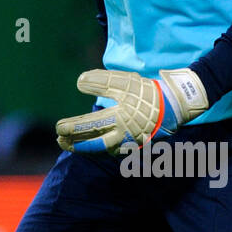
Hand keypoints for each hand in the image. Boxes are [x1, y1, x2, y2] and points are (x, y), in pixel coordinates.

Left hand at [55, 67, 207, 153]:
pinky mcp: (132, 147)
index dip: (72, 128)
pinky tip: (89, 144)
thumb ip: (101, 81)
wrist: (173, 106)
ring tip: (70, 144)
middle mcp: (122, 136)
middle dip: (74, 143)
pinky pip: (110, 151)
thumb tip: (79, 82)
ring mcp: (128, 144)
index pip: (89, 127)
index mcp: (119, 119)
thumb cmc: (147, 92)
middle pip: (92, 145)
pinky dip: (97, 149)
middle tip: (59, 140)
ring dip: (84, 148)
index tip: (58, 127)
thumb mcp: (124, 81)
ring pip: (100, 150)